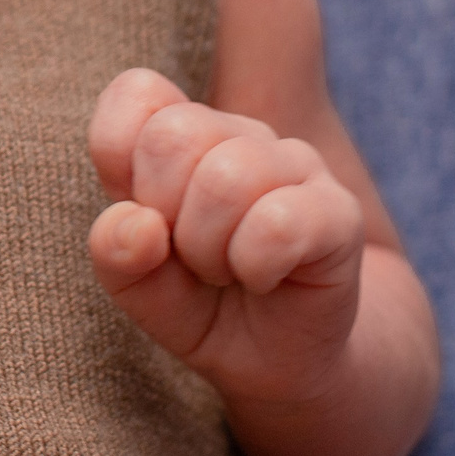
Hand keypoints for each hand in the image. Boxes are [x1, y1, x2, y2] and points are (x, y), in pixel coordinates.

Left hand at [86, 68, 366, 406]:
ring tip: (226, 271)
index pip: (136, 92)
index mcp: (181, 132)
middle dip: (164, 214)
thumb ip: (116, 252)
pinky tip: (264, 279)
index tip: (145, 214)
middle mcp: (239, 134)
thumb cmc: (202, 308)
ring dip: (208, 250)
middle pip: (171, 135)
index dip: (119, 159)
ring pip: (225, 178)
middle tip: (189, 256)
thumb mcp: (138, 287)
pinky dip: (255, 266)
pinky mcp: (338, 212)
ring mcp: (295, 164)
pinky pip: (279, 223)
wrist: (279, 364)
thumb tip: (136, 222)